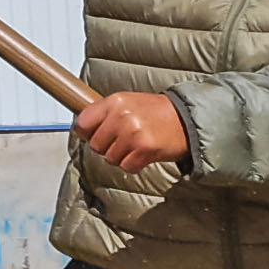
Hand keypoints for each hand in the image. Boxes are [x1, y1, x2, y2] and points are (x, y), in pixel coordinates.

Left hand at [76, 90, 192, 173]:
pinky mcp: (145, 149)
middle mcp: (122, 116)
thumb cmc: (156, 112)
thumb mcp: (127, 102)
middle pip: (95, 145)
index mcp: (114, 101)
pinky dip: (134, 164)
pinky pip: (126, 166)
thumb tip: (81, 127)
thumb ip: (104, 113)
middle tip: (121, 141)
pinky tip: (142, 154)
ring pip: (110, 158)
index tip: (93, 135)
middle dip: (106, 147)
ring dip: (121, 157)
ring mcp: (133, 133)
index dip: (86, 133)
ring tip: (134, 146)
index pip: (82, 123)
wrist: (186, 119)